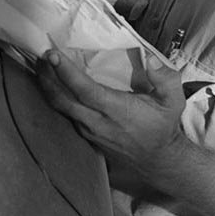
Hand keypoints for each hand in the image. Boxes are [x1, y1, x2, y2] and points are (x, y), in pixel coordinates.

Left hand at [36, 48, 185, 172]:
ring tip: (41, 66)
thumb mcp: (173, 101)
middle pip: (63, 100)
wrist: (158, 160)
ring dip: (48, 87)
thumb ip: (165, 78)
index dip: (66, 73)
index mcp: (117, 110)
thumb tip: (151, 60)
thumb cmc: (163, 126)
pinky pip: (66, 116)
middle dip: (48, 77)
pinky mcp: (87, 136)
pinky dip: (56, 99)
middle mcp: (98, 122)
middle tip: (40, 56)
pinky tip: (52, 85)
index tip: (53, 55)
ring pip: (61, 109)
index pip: (85, 90)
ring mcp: (89, 131)